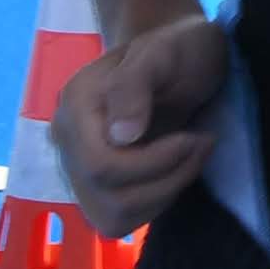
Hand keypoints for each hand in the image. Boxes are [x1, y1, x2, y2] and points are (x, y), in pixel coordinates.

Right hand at [50, 13, 229, 237]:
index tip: (193, 138)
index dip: (153, 163)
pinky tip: (174, 173)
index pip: (99, 165)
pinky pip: (120, 220)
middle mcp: (68, 142)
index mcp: (76, 106)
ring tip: (192, 155)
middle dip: (167, 177)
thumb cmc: (176, 49)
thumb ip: (135, 85)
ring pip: (112, 216)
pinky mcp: (100, 188)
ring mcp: (80, 168)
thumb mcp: (163, 51)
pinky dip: (155, 204)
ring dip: (165, 193)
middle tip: (201, 143)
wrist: (178, 55)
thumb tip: (121, 136)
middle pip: (107, 196)